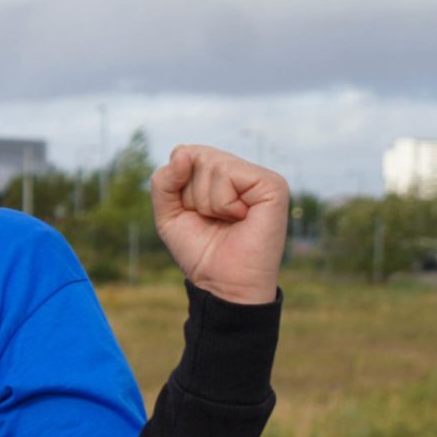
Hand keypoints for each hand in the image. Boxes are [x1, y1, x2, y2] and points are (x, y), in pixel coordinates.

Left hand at [151, 145, 288, 304]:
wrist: (223, 285)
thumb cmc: (201, 252)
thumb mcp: (168, 214)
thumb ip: (164, 180)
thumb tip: (182, 152)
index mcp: (221, 175)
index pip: (184, 153)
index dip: (178, 186)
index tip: (195, 214)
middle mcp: (241, 171)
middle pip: (196, 155)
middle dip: (192, 195)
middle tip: (212, 220)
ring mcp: (259, 177)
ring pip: (211, 164)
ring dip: (208, 202)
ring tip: (226, 221)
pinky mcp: (273, 185)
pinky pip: (228, 175)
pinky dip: (223, 203)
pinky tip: (240, 218)